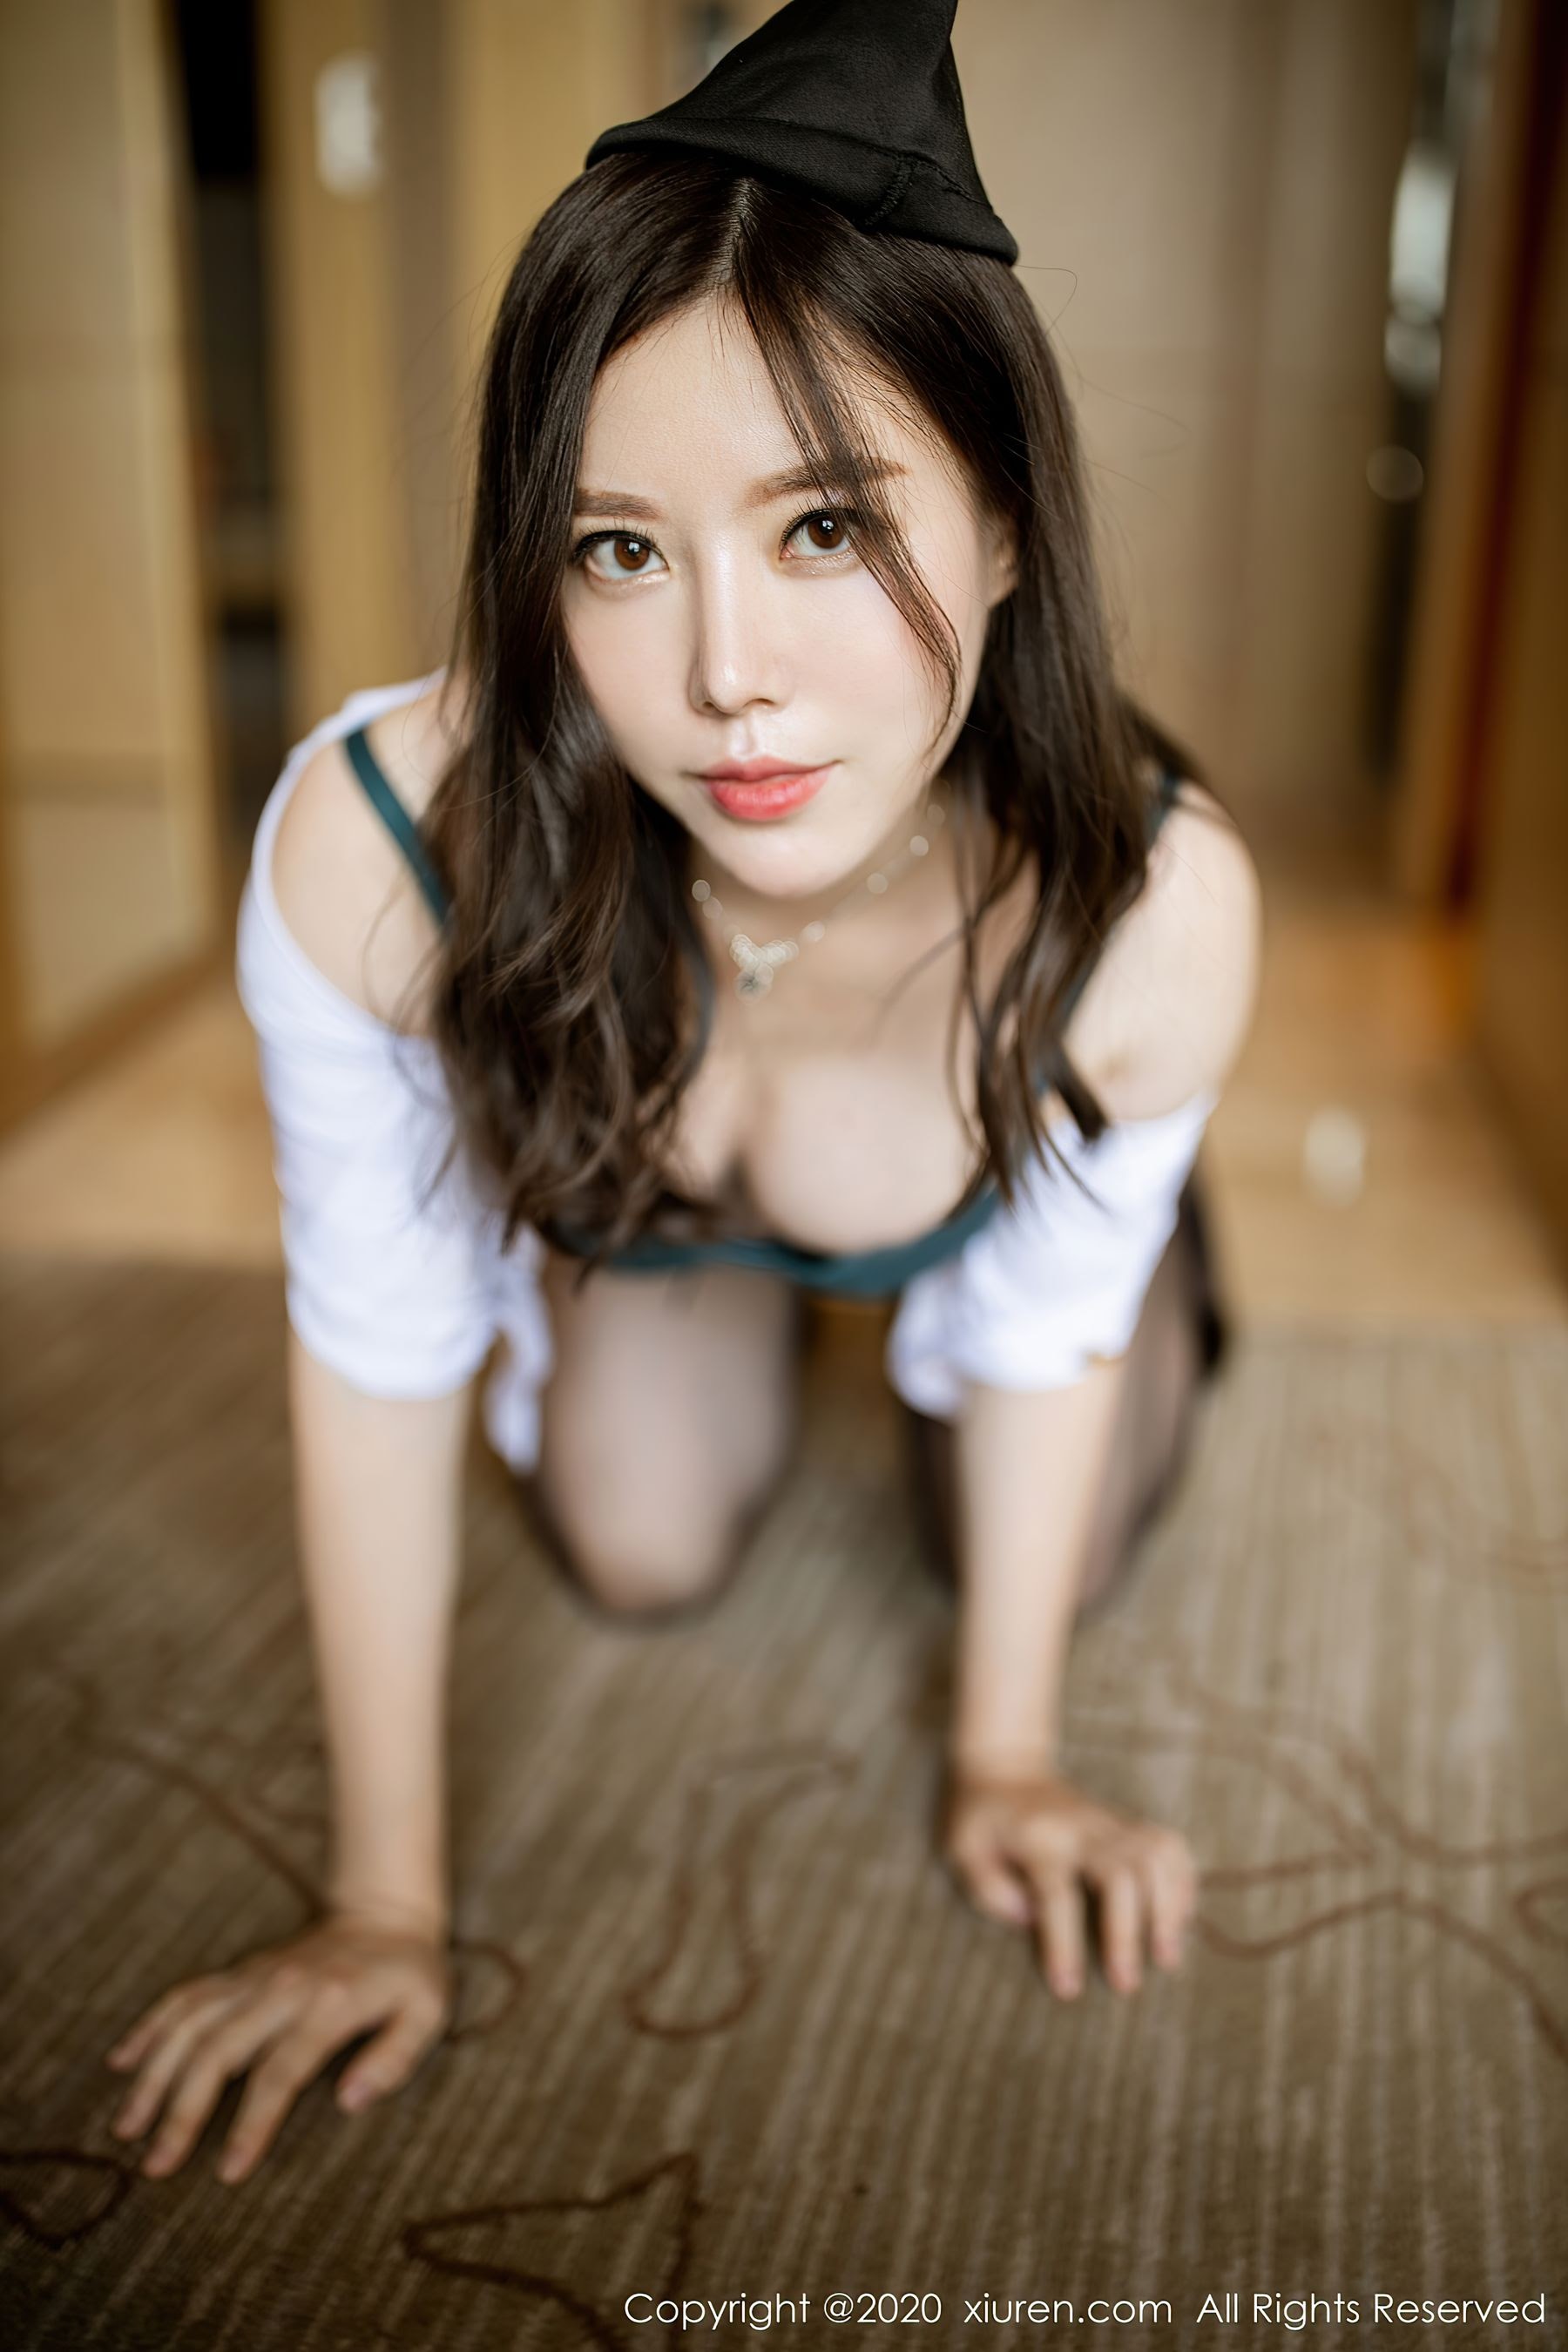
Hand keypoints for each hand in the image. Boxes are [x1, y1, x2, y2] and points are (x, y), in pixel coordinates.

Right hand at [102, 1905, 451, 2183]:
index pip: (279, 2072)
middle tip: (155, 2166)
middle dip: (182, 2112)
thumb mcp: (427, 2013)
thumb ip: (394, 2057)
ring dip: (154, 2074)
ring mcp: (255, 1976)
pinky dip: (151, 2025)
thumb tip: (349, 2101)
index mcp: (329, 2004)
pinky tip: (122, 2060)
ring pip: (189, 2023)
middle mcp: (281, 1987)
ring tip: (126, 2127)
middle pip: (217, 2051)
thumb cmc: (411, 1974)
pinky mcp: (240, 1972)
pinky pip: (185, 1994)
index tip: (227, 2172)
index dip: (252, 2125)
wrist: (386, 1912)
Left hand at [941, 1762, 1197, 1998]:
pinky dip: (1182, 1880)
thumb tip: (1032, 1919)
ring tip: (1166, 1957)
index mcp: (1037, 1839)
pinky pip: (1168, 1844)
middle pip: (1120, 1875)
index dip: (1063, 1945)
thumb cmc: (979, 1817)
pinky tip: (1180, 1917)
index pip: (1056, 1895)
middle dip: (1128, 1932)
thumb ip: (989, 1889)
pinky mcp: (1126, 1821)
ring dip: (1166, 1908)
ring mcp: (1108, 1821)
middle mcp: (1081, 1828)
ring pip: (1154, 1856)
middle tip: (1127, 1984)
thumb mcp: (962, 1849)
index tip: (1068, 1989)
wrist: (1005, 1764)